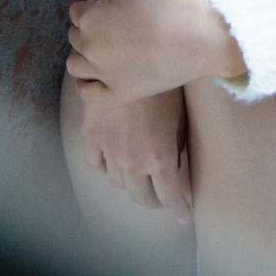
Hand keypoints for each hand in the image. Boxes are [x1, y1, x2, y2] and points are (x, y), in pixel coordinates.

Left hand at [62, 0, 245, 105]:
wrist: (200, 39)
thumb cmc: (168, 6)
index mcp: (91, 18)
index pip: (76, 11)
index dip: (94, 7)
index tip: (116, 9)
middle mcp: (90, 47)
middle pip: (75, 37)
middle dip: (90, 30)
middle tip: (119, 27)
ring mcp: (102, 73)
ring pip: (75, 64)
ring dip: (86, 55)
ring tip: (111, 49)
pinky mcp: (117, 94)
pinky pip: (87, 92)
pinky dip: (88, 83)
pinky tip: (100, 74)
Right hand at [75, 84, 192, 221]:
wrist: (130, 58)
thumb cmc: (165, 84)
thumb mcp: (179, 117)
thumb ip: (176, 145)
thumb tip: (175, 161)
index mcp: (160, 159)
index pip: (170, 198)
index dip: (179, 209)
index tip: (184, 217)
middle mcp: (132, 162)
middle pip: (142, 197)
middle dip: (156, 201)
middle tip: (163, 199)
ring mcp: (109, 150)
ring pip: (118, 184)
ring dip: (131, 186)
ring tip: (140, 181)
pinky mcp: (91, 135)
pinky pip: (96, 164)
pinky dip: (106, 169)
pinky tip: (114, 166)